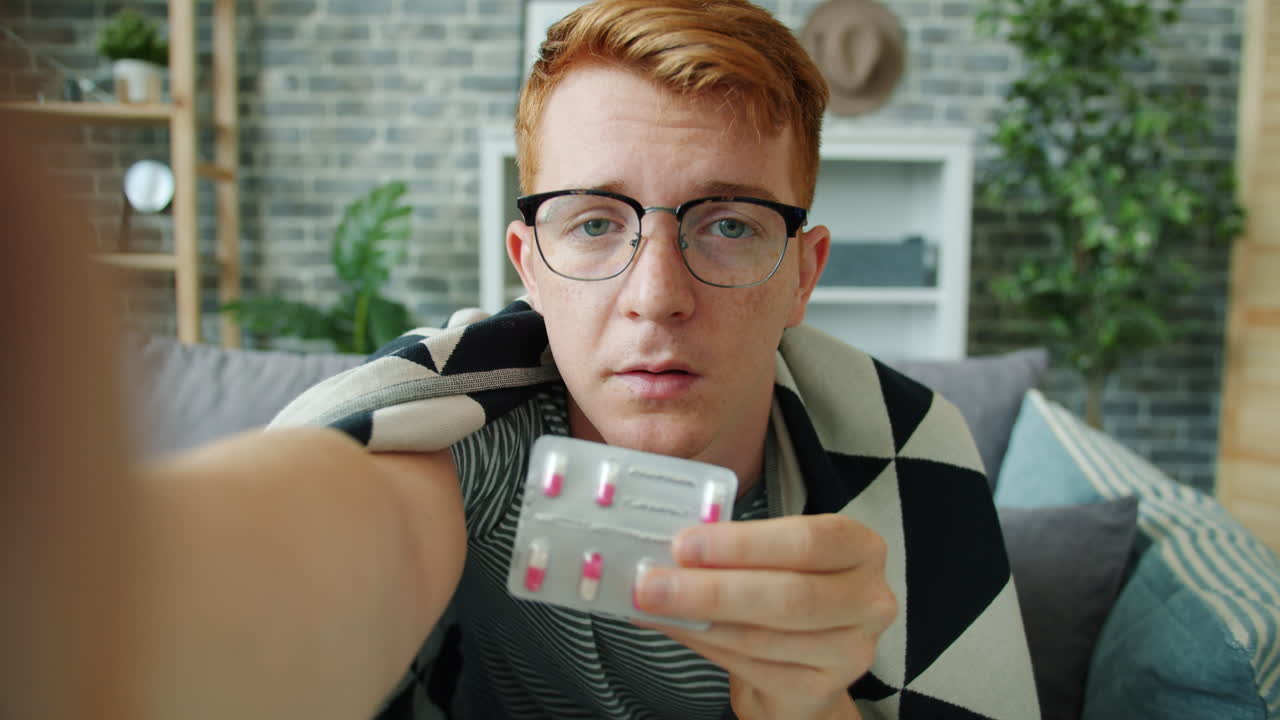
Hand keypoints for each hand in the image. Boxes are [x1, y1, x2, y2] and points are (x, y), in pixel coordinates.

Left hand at [633, 513, 894, 719]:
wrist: (804, 666)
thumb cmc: (783, 592)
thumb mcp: (771, 558)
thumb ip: (734, 548)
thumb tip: (666, 544)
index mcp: (860, 548)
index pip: (807, 540)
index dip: (744, 543)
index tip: (684, 543)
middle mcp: (869, 599)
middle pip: (788, 595)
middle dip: (712, 588)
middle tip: (651, 582)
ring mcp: (852, 651)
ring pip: (763, 636)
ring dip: (698, 620)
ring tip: (650, 604)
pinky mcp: (822, 689)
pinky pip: (753, 667)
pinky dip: (704, 645)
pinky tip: (673, 628)